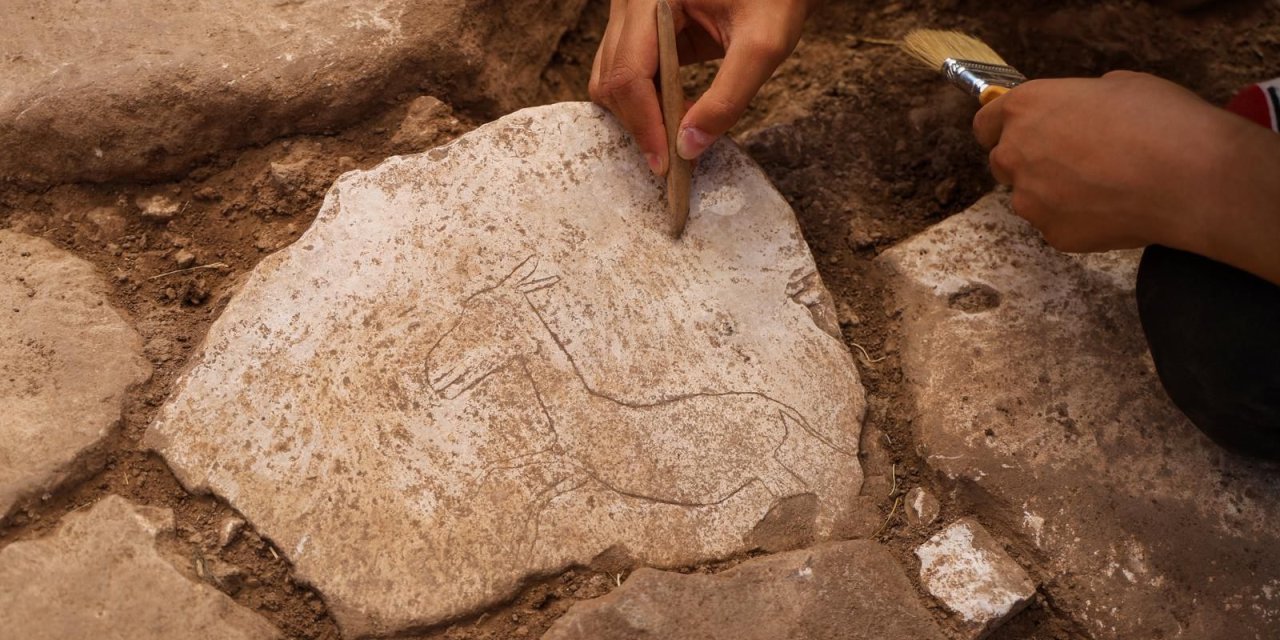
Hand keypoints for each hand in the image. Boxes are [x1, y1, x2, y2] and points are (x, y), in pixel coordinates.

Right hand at [590, 0, 813, 174]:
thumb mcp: (763, 46)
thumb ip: (728, 98)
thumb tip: (689, 148)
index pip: (629, 73)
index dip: (644, 124)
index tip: (666, 164)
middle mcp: (631, 1)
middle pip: (613, 80)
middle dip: (642, 124)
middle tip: (681, 154)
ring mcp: (630, 13)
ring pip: (612, 79)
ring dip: (642, 114)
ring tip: (684, 127)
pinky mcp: (638, 27)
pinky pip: (625, 72)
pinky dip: (646, 100)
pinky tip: (680, 108)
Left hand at [974, 71, 1279, 283]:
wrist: (1188, 177)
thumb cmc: (1159, 121)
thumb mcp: (1119, 86)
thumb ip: (1080, 101)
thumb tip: (1080, 112)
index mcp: (1026, 107)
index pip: (985, 123)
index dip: (1000, 129)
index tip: (1015, 133)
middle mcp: (1016, 152)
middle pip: (1003, 162)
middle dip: (1029, 162)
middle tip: (1072, 161)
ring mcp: (1030, 198)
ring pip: (1030, 197)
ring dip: (1054, 193)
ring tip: (1104, 186)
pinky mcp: (1051, 233)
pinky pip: (1056, 225)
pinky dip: (1078, 219)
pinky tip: (1114, 208)